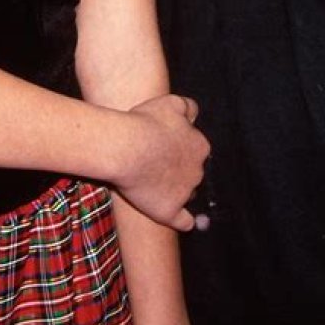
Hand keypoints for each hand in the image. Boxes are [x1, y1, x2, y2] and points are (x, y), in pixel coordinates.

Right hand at [116, 93, 209, 230]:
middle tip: (156, 163)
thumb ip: (188, 107)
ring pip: (188, 194)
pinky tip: (179, 218)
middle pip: (193, 172)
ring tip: (154, 184)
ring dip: (177, 190)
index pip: (197, 148)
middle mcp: (197, 171)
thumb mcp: (170, 102)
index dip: (179, 147)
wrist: (125, 148)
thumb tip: (194, 114)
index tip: (163, 145)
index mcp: (200, 145)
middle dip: (179, 169)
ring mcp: (185, 193)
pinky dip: (183, 220)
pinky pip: (184, 221)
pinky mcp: (169, 211)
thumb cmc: (145, 122)